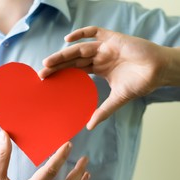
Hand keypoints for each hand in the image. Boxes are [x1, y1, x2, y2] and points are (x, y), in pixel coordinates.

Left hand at [39, 26, 170, 128]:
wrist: (160, 71)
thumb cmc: (141, 82)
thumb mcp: (118, 98)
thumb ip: (104, 111)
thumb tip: (90, 126)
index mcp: (99, 69)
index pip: (76, 70)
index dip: (62, 74)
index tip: (48, 81)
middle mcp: (100, 57)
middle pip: (73, 60)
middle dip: (57, 66)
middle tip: (42, 74)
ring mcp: (105, 47)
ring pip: (79, 49)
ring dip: (63, 54)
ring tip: (48, 63)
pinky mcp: (113, 38)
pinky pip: (95, 32)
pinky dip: (81, 33)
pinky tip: (67, 40)